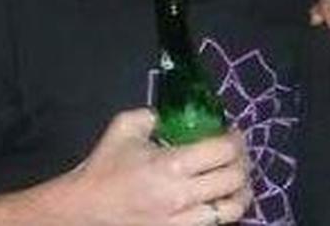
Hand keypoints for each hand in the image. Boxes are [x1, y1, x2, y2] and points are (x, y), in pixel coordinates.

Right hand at [59, 108, 251, 225]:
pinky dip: (226, 209)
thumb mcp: (125, 126)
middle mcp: (183, 195)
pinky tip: (222, 198)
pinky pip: (215, 224)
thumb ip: (151, 114)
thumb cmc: (106, 165)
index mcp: (171, 164)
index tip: (233, 132)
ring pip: (232, 209)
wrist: (86, 208)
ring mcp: (183, 221)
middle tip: (238, 151)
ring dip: (243, 189)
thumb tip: (170, 115)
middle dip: (244, 161)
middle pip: (234, 179)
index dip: (236, 139)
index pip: (222, 151)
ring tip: (239, 177)